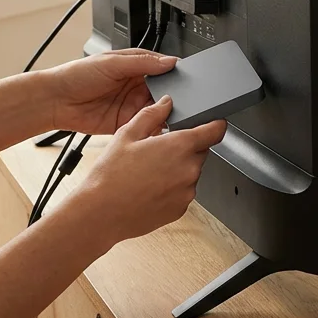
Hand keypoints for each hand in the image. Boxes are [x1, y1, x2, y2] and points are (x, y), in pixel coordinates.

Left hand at [44, 49, 177, 134]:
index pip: (163, 69)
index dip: (175, 74)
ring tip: (168, 112)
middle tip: (178, 100)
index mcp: (135, 67)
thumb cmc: (76, 75)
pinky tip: (157, 125)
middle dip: (173, 96)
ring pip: (158, 109)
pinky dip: (153, 127)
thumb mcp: (111, 63)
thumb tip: (169, 61)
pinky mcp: (126, 122)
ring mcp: (132, 105)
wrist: (55, 101)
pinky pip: (145, 125)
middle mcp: (136, 86)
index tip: (186, 80)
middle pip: (165, 91)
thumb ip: (142, 62)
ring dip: (164, 112)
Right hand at [64, 97, 228, 246]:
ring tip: (149, 172)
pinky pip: (183, 191)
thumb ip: (151, 114)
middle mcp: (189, 169)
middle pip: (199, 151)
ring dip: (178, 169)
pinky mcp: (181, 208)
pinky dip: (172, 188)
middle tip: (157, 151)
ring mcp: (187, 191)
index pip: (215, 131)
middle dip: (184, 148)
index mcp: (179, 146)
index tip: (213, 124)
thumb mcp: (127, 134)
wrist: (101, 213)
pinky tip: (150, 188)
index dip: (215, 124)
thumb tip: (166, 103)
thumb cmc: (110, 176)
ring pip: (191, 172)